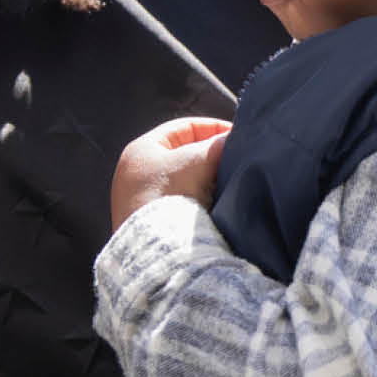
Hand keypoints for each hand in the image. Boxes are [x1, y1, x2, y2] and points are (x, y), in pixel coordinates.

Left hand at [111, 116, 231, 230]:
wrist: (153, 249)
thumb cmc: (169, 196)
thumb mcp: (198, 161)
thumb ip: (218, 145)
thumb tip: (234, 140)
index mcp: (142, 150)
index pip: (185, 128)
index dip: (214, 128)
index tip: (238, 138)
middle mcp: (138, 172)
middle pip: (186, 154)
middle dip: (212, 157)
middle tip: (236, 161)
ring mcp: (143, 200)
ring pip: (187, 181)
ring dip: (208, 181)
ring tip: (230, 184)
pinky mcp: (153, 223)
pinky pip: (183, 204)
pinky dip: (201, 201)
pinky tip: (218, 205)